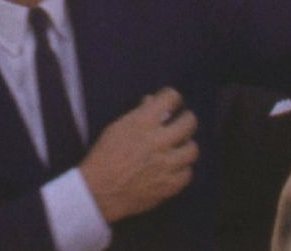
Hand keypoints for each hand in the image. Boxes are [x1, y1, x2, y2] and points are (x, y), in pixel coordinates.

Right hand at [80, 87, 198, 222]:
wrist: (98, 192)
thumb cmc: (103, 157)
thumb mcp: (117, 128)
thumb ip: (138, 113)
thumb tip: (152, 101)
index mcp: (143, 122)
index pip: (171, 98)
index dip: (172, 97)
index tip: (171, 102)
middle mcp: (159, 141)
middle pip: (189, 122)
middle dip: (186, 119)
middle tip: (181, 124)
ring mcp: (166, 164)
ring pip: (192, 149)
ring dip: (185, 146)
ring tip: (178, 149)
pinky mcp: (169, 185)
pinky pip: (187, 173)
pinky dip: (181, 170)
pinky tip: (173, 169)